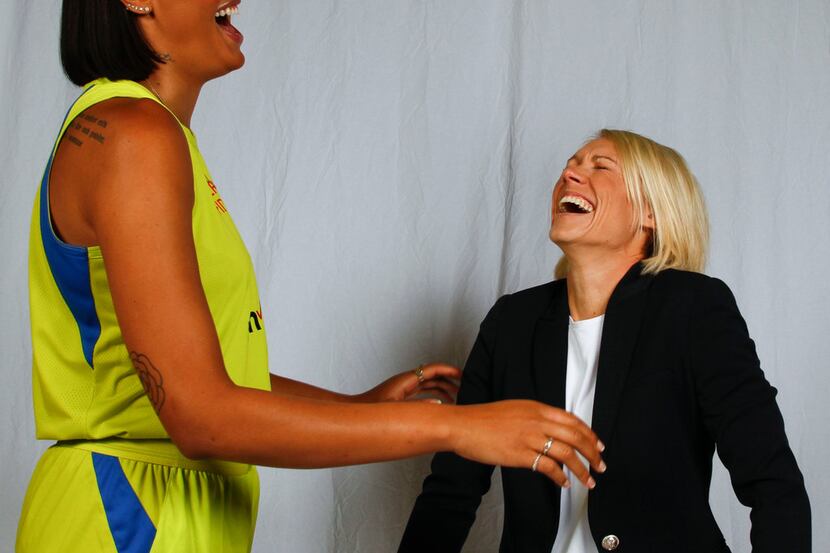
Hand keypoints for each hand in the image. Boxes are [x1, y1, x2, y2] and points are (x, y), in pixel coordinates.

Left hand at [356, 363, 460, 403]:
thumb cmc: (372, 408)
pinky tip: (440, 405)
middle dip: (448, 380)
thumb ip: (419, 408)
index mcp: (407, 380)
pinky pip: (423, 391)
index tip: (461, 374)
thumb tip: (438, 406)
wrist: (357, 410)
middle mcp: (407, 381)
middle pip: (433, 376)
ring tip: (455, 397)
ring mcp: (404, 387)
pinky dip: (433, 395)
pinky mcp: (402, 395)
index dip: (448, 370)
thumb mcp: (398, 409)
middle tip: (463, 386)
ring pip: (429, 384)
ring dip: (442, 388)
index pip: (432, 369)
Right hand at [449, 400, 605, 487]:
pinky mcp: (520, 454)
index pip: (572, 420)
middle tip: (600, 465)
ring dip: (582, 469)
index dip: (589, 434)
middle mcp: (536, 420)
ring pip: (567, 453)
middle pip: (576, 436)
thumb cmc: (483, 419)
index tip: (598, 445)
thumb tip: (550, 430)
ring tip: (589, 480)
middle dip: (593, 453)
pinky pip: (548, 467)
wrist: (462, 425)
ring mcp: (529, 437)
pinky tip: (564, 483)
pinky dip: (560, 477)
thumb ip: (533, 417)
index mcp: (536, 408)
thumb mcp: (514, 409)